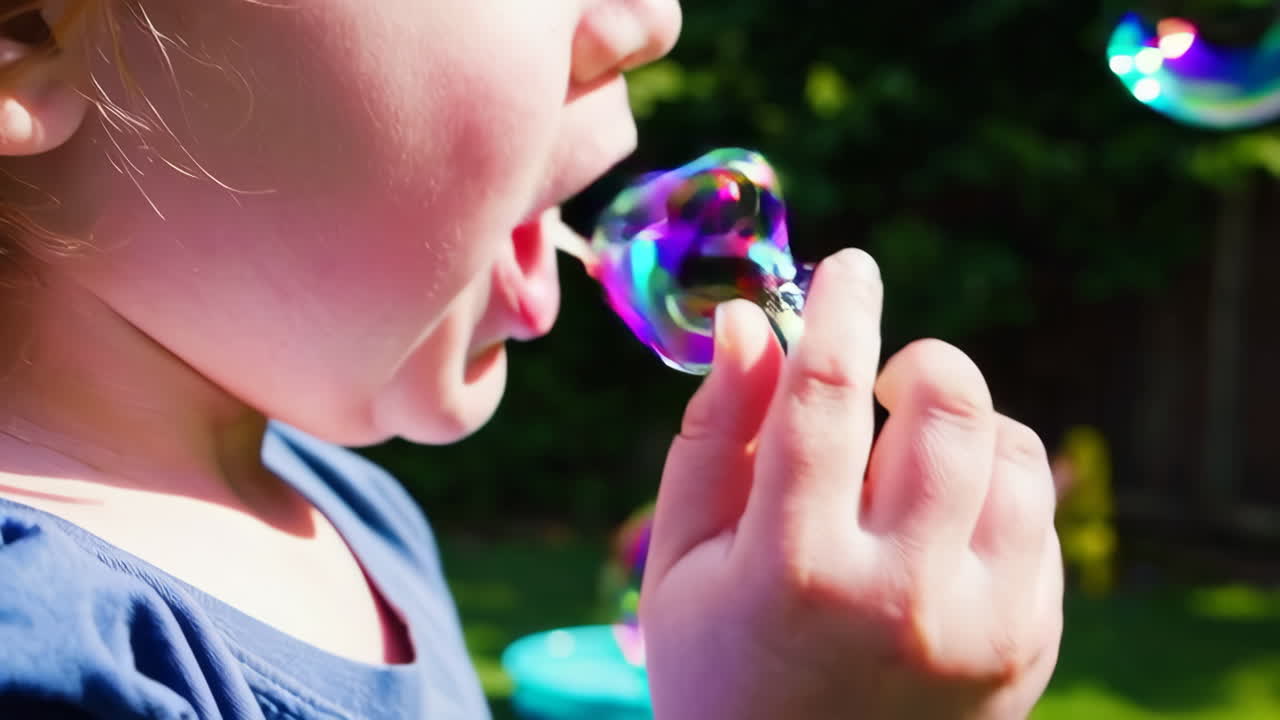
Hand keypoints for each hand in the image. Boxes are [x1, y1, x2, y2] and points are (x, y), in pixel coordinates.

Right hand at [641, 249, 1061, 719]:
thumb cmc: (720, 671)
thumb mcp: (682, 561)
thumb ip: (711, 438)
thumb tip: (752, 322)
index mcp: (792, 570)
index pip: (826, 397)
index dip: (840, 309)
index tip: (849, 266)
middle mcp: (900, 598)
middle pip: (948, 411)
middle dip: (919, 361)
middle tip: (887, 377)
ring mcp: (981, 626)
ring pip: (1013, 454)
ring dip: (961, 426)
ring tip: (908, 461)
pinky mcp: (1030, 643)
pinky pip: (1038, 515)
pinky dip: (992, 486)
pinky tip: (940, 522)